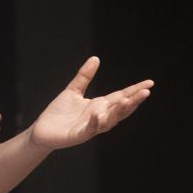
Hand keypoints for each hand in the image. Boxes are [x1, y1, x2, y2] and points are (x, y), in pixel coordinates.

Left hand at [29, 57, 153, 151]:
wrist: (42, 131)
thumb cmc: (59, 113)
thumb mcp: (73, 90)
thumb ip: (85, 76)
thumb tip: (96, 58)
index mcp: (100, 106)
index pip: (121, 96)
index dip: (135, 91)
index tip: (149, 83)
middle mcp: (99, 116)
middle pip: (120, 108)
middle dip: (134, 101)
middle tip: (146, 92)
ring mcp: (91, 127)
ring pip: (110, 120)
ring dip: (120, 112)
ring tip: (128, 101)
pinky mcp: (79, 135)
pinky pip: (90, 129)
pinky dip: (96, 122)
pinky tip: (99, 114)